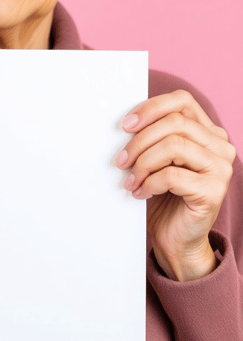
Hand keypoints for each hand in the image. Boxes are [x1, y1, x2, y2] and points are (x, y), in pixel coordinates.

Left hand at [116, 90, 234, 280]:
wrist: (177, 240)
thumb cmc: (164, 196)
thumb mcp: (158, 159)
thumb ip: (153, 136)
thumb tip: (125, 121)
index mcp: (209, 132)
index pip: (182, 100)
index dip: (151, 107)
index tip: (126, 125)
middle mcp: (221, 146)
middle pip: (175, 122)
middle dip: (140, 140)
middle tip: (121, 160)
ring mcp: (221, 168)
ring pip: (174, 145)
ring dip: (143, 162)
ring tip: (130, 179)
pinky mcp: (214, 191)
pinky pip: (172, 175)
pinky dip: (149, 182)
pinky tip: (141, 193)